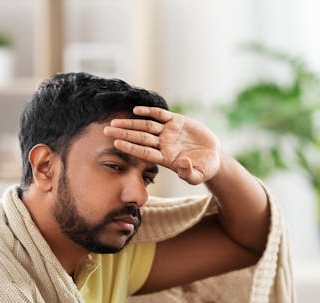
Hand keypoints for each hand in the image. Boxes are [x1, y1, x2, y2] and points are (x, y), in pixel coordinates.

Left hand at [103, 106, 220, 184]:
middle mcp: (163, 145)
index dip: (130, 148)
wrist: (213, 157)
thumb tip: (182, 164)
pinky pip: (160, 115)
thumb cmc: (204, 169)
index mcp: (166, 159)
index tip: (116, 144)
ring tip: (115, 122)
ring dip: (131, 124)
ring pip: (146, 126)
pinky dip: (149, 111)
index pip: (144, 153)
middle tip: (106, 130)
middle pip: (140, 138)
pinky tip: (136, 110)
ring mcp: (169, 133)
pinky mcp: (177, 122)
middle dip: (123, 134)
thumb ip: (189, 174)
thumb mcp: (199, 175)